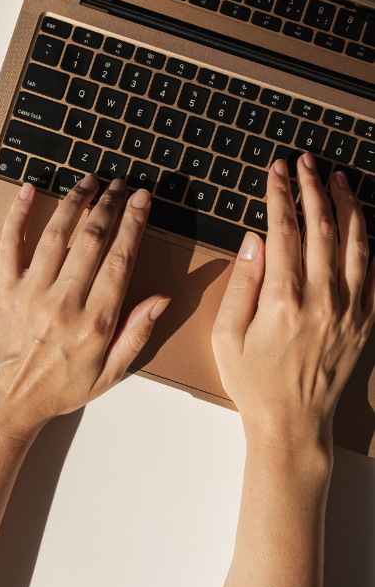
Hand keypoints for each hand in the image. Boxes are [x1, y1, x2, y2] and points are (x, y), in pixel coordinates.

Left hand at [0, 175, 169, 439]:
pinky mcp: (4, 289)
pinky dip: (19, 214)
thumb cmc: (60, 390)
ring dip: (75, 202)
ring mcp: (31, 292)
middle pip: (92, 240)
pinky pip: (10, 244)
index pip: (120, 259)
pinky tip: (30, 190)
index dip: (133, 224)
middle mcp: (63, 302)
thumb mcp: (110, 374)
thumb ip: (137, 333)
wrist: (6, 403)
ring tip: (88, 181)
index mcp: (95, 322)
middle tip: (120, 184)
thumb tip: (160, 298)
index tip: (141, 200)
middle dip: (109, 205)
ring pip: (57, 234)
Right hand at [213, 155, 374, 454]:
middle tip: (305, 163)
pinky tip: (360, 224)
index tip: (276, 171)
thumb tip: (255, 239)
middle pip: (322, 228)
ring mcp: (349, 311)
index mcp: (283, 301)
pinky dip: (368, 242)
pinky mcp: (364, 322)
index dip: (281, 194)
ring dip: (347, 205)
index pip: (284, 230)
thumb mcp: (225, 334)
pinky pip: (373, 272)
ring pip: (355, 243)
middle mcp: (322, 300)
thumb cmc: (253, 381)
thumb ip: (241, 283)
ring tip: (337, 179)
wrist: (292, 423)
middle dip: (313, 188)